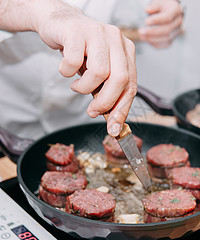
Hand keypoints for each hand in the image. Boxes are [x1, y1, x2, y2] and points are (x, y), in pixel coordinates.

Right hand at [36, 0, 136, 136]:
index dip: (122, 110)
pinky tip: (66, 69)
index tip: (114, 128)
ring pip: (99, 72)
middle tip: (92, 112)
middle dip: (105, 103)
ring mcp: (98, 33)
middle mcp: (116, 40)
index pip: (131, 85)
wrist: (59, 24)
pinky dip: (66, 72)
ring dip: (84, 88)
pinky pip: (73, 63)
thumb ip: (107, 89)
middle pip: (120, 80)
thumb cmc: (80, 51)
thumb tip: (112, 119)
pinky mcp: (77, 31)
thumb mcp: (98, 70)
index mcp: (125, 51)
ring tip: (76, 85)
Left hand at [138, 0, 183, 47]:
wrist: (168, 12)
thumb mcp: (159, 2)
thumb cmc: (163, 7)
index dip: (157, 21)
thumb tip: (147, 10)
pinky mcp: (172, 39)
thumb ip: (154, 6)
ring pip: (166, 39)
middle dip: (152, 32)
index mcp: (176, 10)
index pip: (168, 17)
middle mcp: (178, 22)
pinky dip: (155, 44)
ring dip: (152, 39)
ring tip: (141, 36)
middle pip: (167, 30)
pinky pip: (164, 44)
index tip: (146, 22)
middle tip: (141, 31)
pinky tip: (147, 39)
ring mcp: (176, 32)